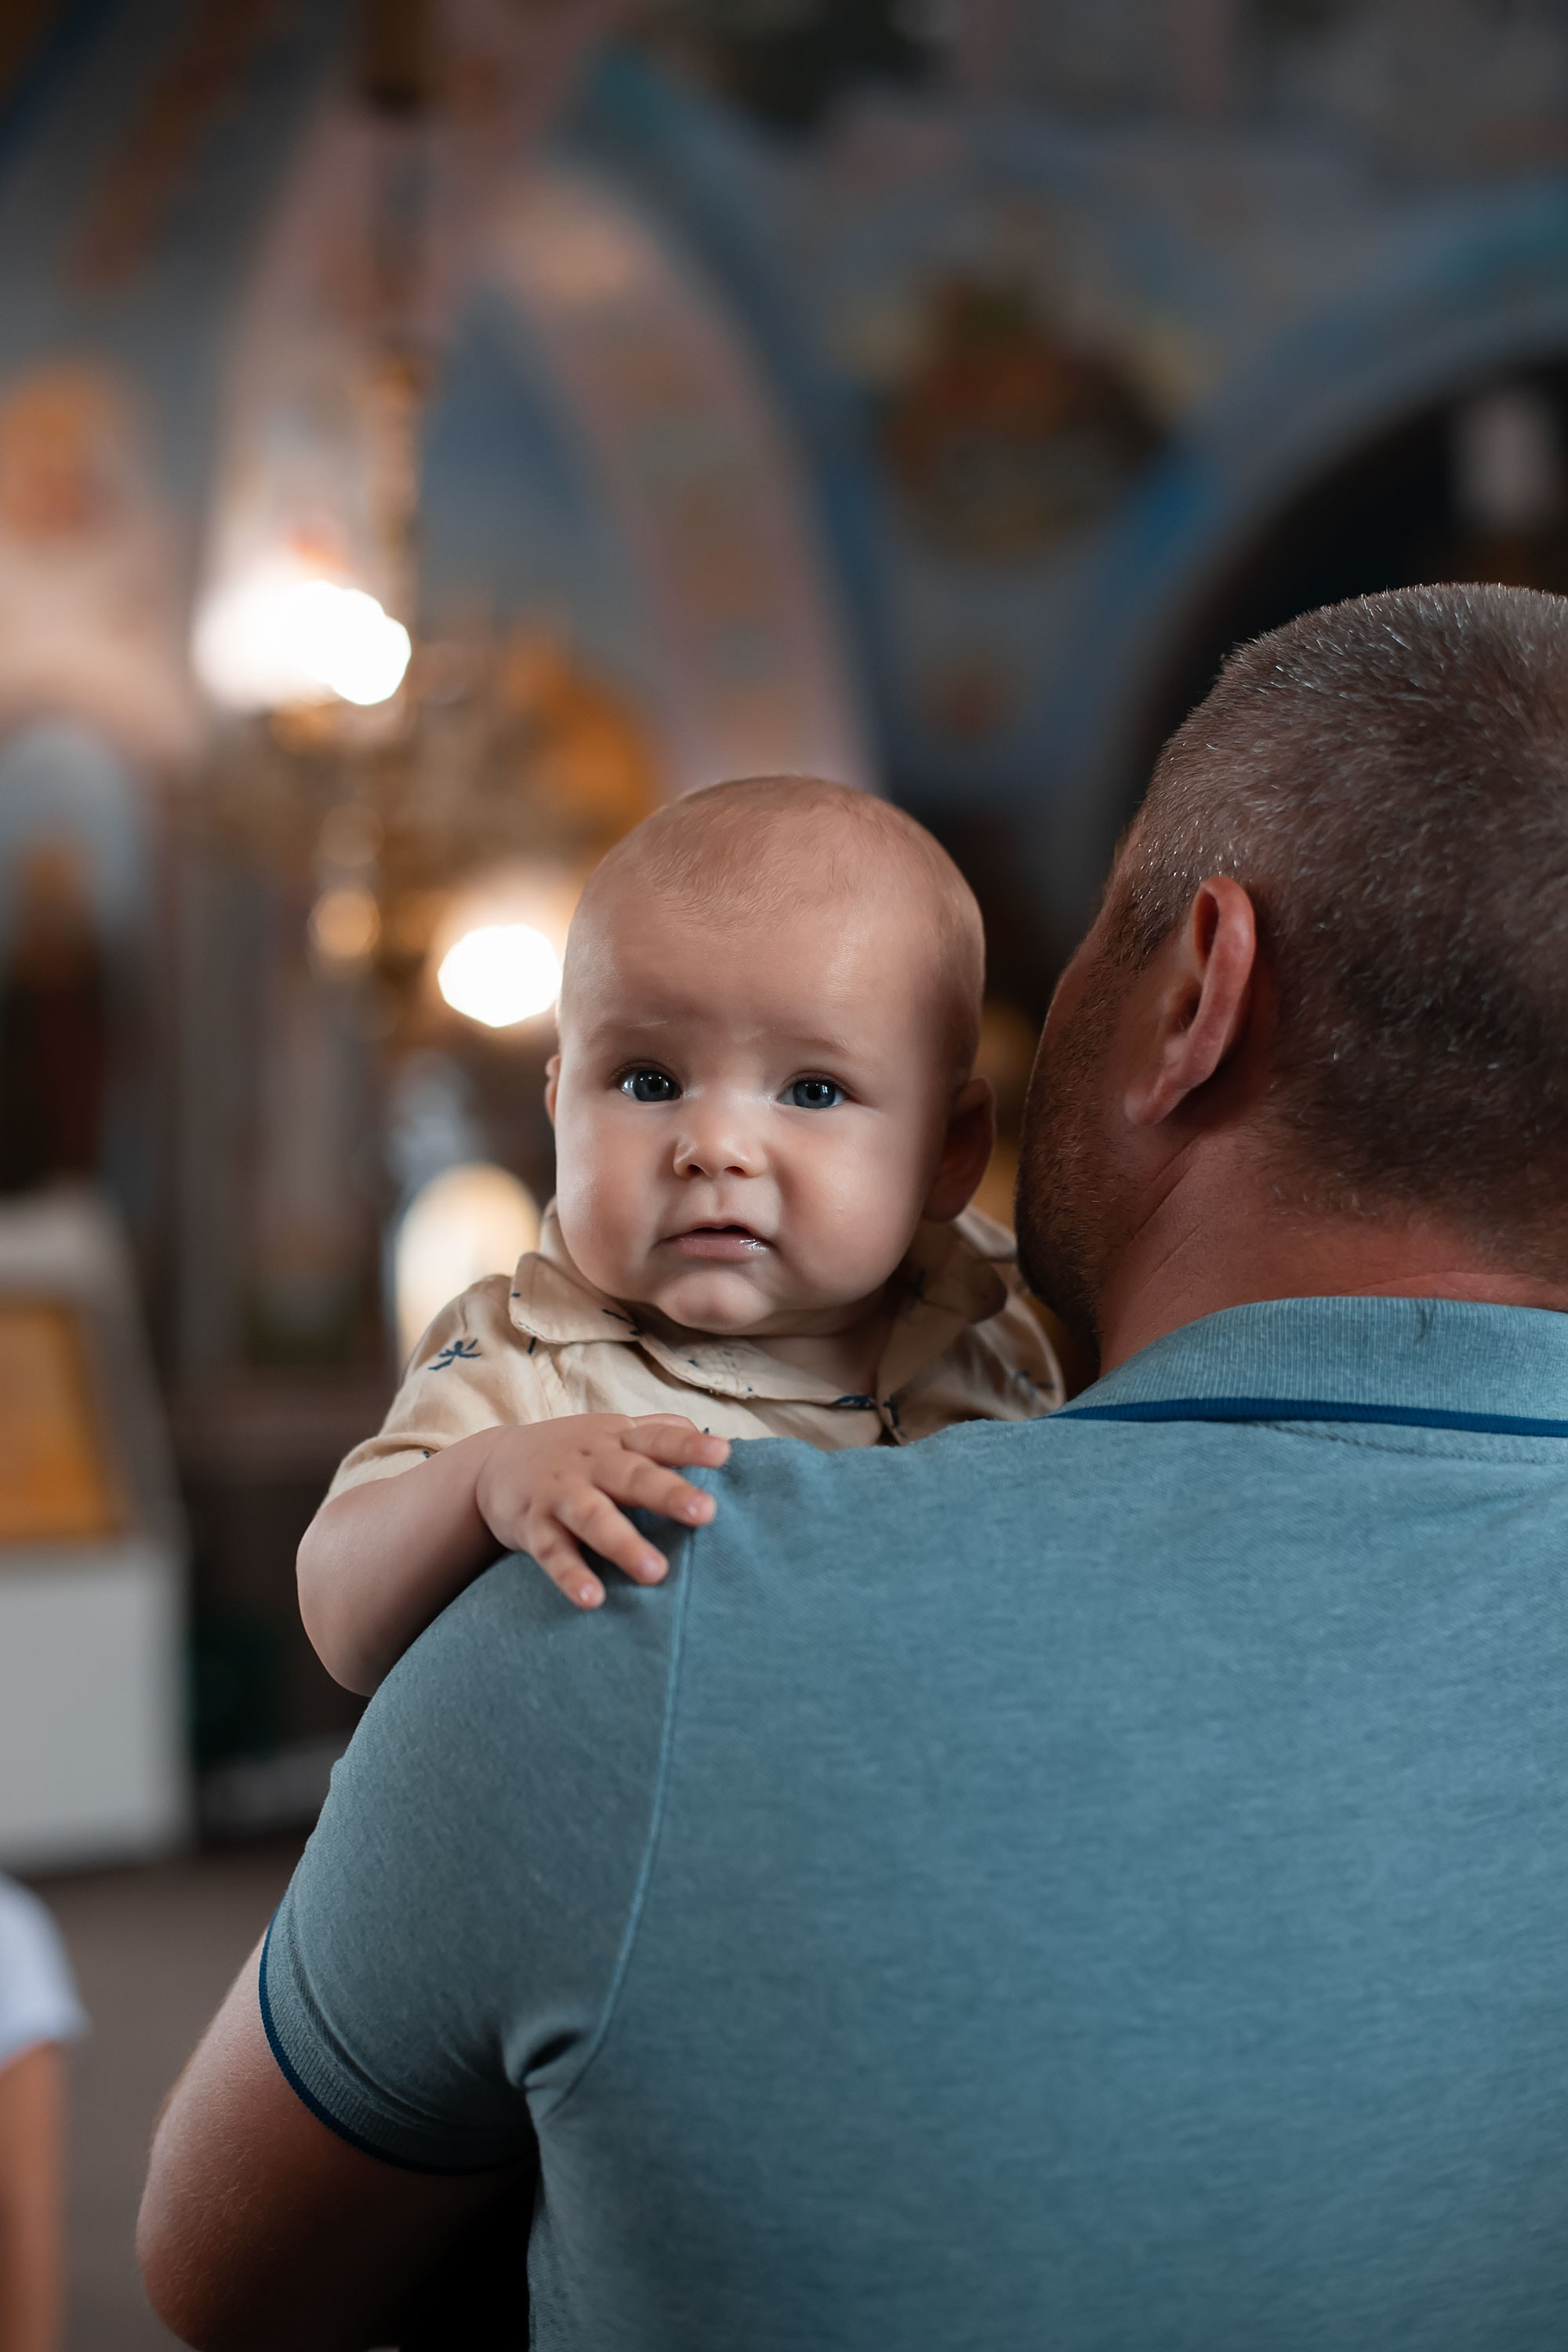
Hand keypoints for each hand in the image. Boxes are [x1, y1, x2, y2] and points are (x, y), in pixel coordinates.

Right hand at [472, 1414, 729, 1609]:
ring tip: (655, 1572)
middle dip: (668, 1493)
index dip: (689, 1445)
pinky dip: (571, 1575)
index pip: (659, 1438)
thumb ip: (661, 1432)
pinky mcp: (533, 1526)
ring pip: (593, 1517)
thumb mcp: (613, 1433)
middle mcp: (592, 1463)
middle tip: (705, 1512)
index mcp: (618, 1439)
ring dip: (623, 1543)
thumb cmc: (576, 1453)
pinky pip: (553, 1553)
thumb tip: (721, 1441)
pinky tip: (592, 1598)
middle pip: (632, 1477)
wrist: (494, 1463)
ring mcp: (561, 1494)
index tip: (723, 1453)